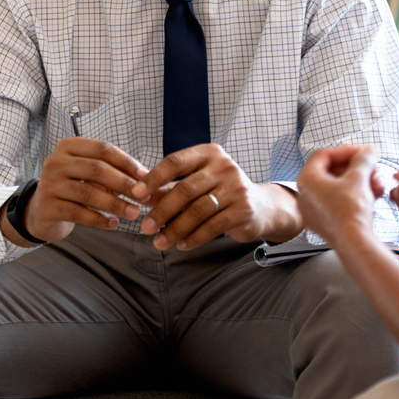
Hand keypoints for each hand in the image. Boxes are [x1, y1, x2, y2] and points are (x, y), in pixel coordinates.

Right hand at [1, 138, 146, 245]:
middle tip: (144, 197)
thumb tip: (146, 178)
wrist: (41, 212)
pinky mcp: (47, 207)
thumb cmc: (72, 189)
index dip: (126, 162)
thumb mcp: (88, 175)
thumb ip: (112, 172)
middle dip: (124, 184)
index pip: (102, 149)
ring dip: (115, 204)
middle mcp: (56, 162)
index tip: (145, 176)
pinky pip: (78, 213)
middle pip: (97, 169)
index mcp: (68, 147)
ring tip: (135, 213)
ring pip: (88, 193)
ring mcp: (49, 184)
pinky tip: (114, 224)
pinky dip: (99, 220)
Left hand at [129, 144, 301, 250]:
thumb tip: (138, 195)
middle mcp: (224, 167)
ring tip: (159, 242)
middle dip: (162, 210)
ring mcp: (236, 188)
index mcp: (209, 153)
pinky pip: (212, 226)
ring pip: (198, 210)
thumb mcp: (196, 184)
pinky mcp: (243, 210)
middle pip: (185, 189)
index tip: (135, 194)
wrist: (262, 207)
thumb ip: (170, 187)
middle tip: (145, 227)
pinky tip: (180, 244)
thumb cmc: (220, 192)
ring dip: (175, 228)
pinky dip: (193, 237)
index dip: (153, 178)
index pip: (176, 161)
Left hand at [295, 146, 381, 248]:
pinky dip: (355, 196)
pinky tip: (373, 195)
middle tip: (372, 167)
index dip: (346, 151)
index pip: (324, 156)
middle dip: (356, 168)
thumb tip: (367, 152)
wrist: (354, 243)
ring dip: (359, 182)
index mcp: (306, 180)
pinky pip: (339, 202)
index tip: (362, 152)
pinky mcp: (325, 222)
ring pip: (338, 188)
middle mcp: (305, 195)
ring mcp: (314, 210)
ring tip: (377, 183)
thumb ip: (363, 160)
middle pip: (332, 172)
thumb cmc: (350, 211)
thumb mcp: (359, 178)